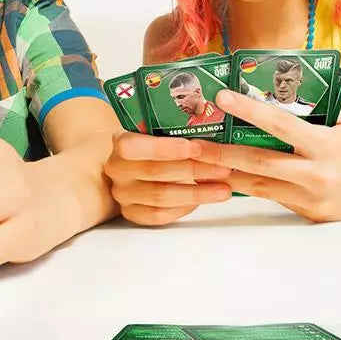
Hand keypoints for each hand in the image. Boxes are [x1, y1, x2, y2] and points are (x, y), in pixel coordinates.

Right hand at [102, 131, 231, 226]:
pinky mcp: (132, 213)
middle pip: (155, 172)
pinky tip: (204, 199)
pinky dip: (184, 208)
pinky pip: (159, 215)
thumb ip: (175, 128)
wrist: (137, 165)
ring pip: (161, 197)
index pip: (132, 146)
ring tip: (223, 189)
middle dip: (194, 170)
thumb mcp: (161, 130)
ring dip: (196, 193)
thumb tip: (210, 124)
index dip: (164, 148)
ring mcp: (122, 194)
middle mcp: (117, 169)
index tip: (196, 148)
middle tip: (224, 168)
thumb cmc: (157, 144)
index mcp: (121, 141)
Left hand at [202, 89, 340, 221]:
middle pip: (258, 164)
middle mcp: (316, 174)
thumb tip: (279, 90)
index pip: (279, 124)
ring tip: (199, 166)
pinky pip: (275, 199)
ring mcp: (312, 199)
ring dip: (228, 176)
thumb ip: (314, 108)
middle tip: (190, 147)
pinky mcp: (311, 215)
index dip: (248, 111)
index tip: (222, 98)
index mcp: (325, 145)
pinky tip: (230, 180)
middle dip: (220, 156)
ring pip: (260, 187)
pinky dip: (252, 188)